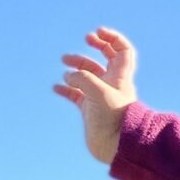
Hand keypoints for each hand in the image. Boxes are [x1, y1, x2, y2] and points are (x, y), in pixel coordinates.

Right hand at [54, 27, 138, 164]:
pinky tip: (57, 87)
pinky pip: (75, 94)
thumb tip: (68, 76)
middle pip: (105, 59)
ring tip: (65, 67)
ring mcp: (99, 96)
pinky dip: (66, 89)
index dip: (113, 38)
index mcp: (120, 77)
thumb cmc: (113, 118)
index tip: (97, 32)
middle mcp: (111, 84)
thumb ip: (82, 78)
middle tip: (86, 39)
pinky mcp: (89, 110)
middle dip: (96, 46)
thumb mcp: (98, 91)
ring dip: (76, 67)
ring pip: (87, 75)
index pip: (122, 51)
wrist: (116, 146)